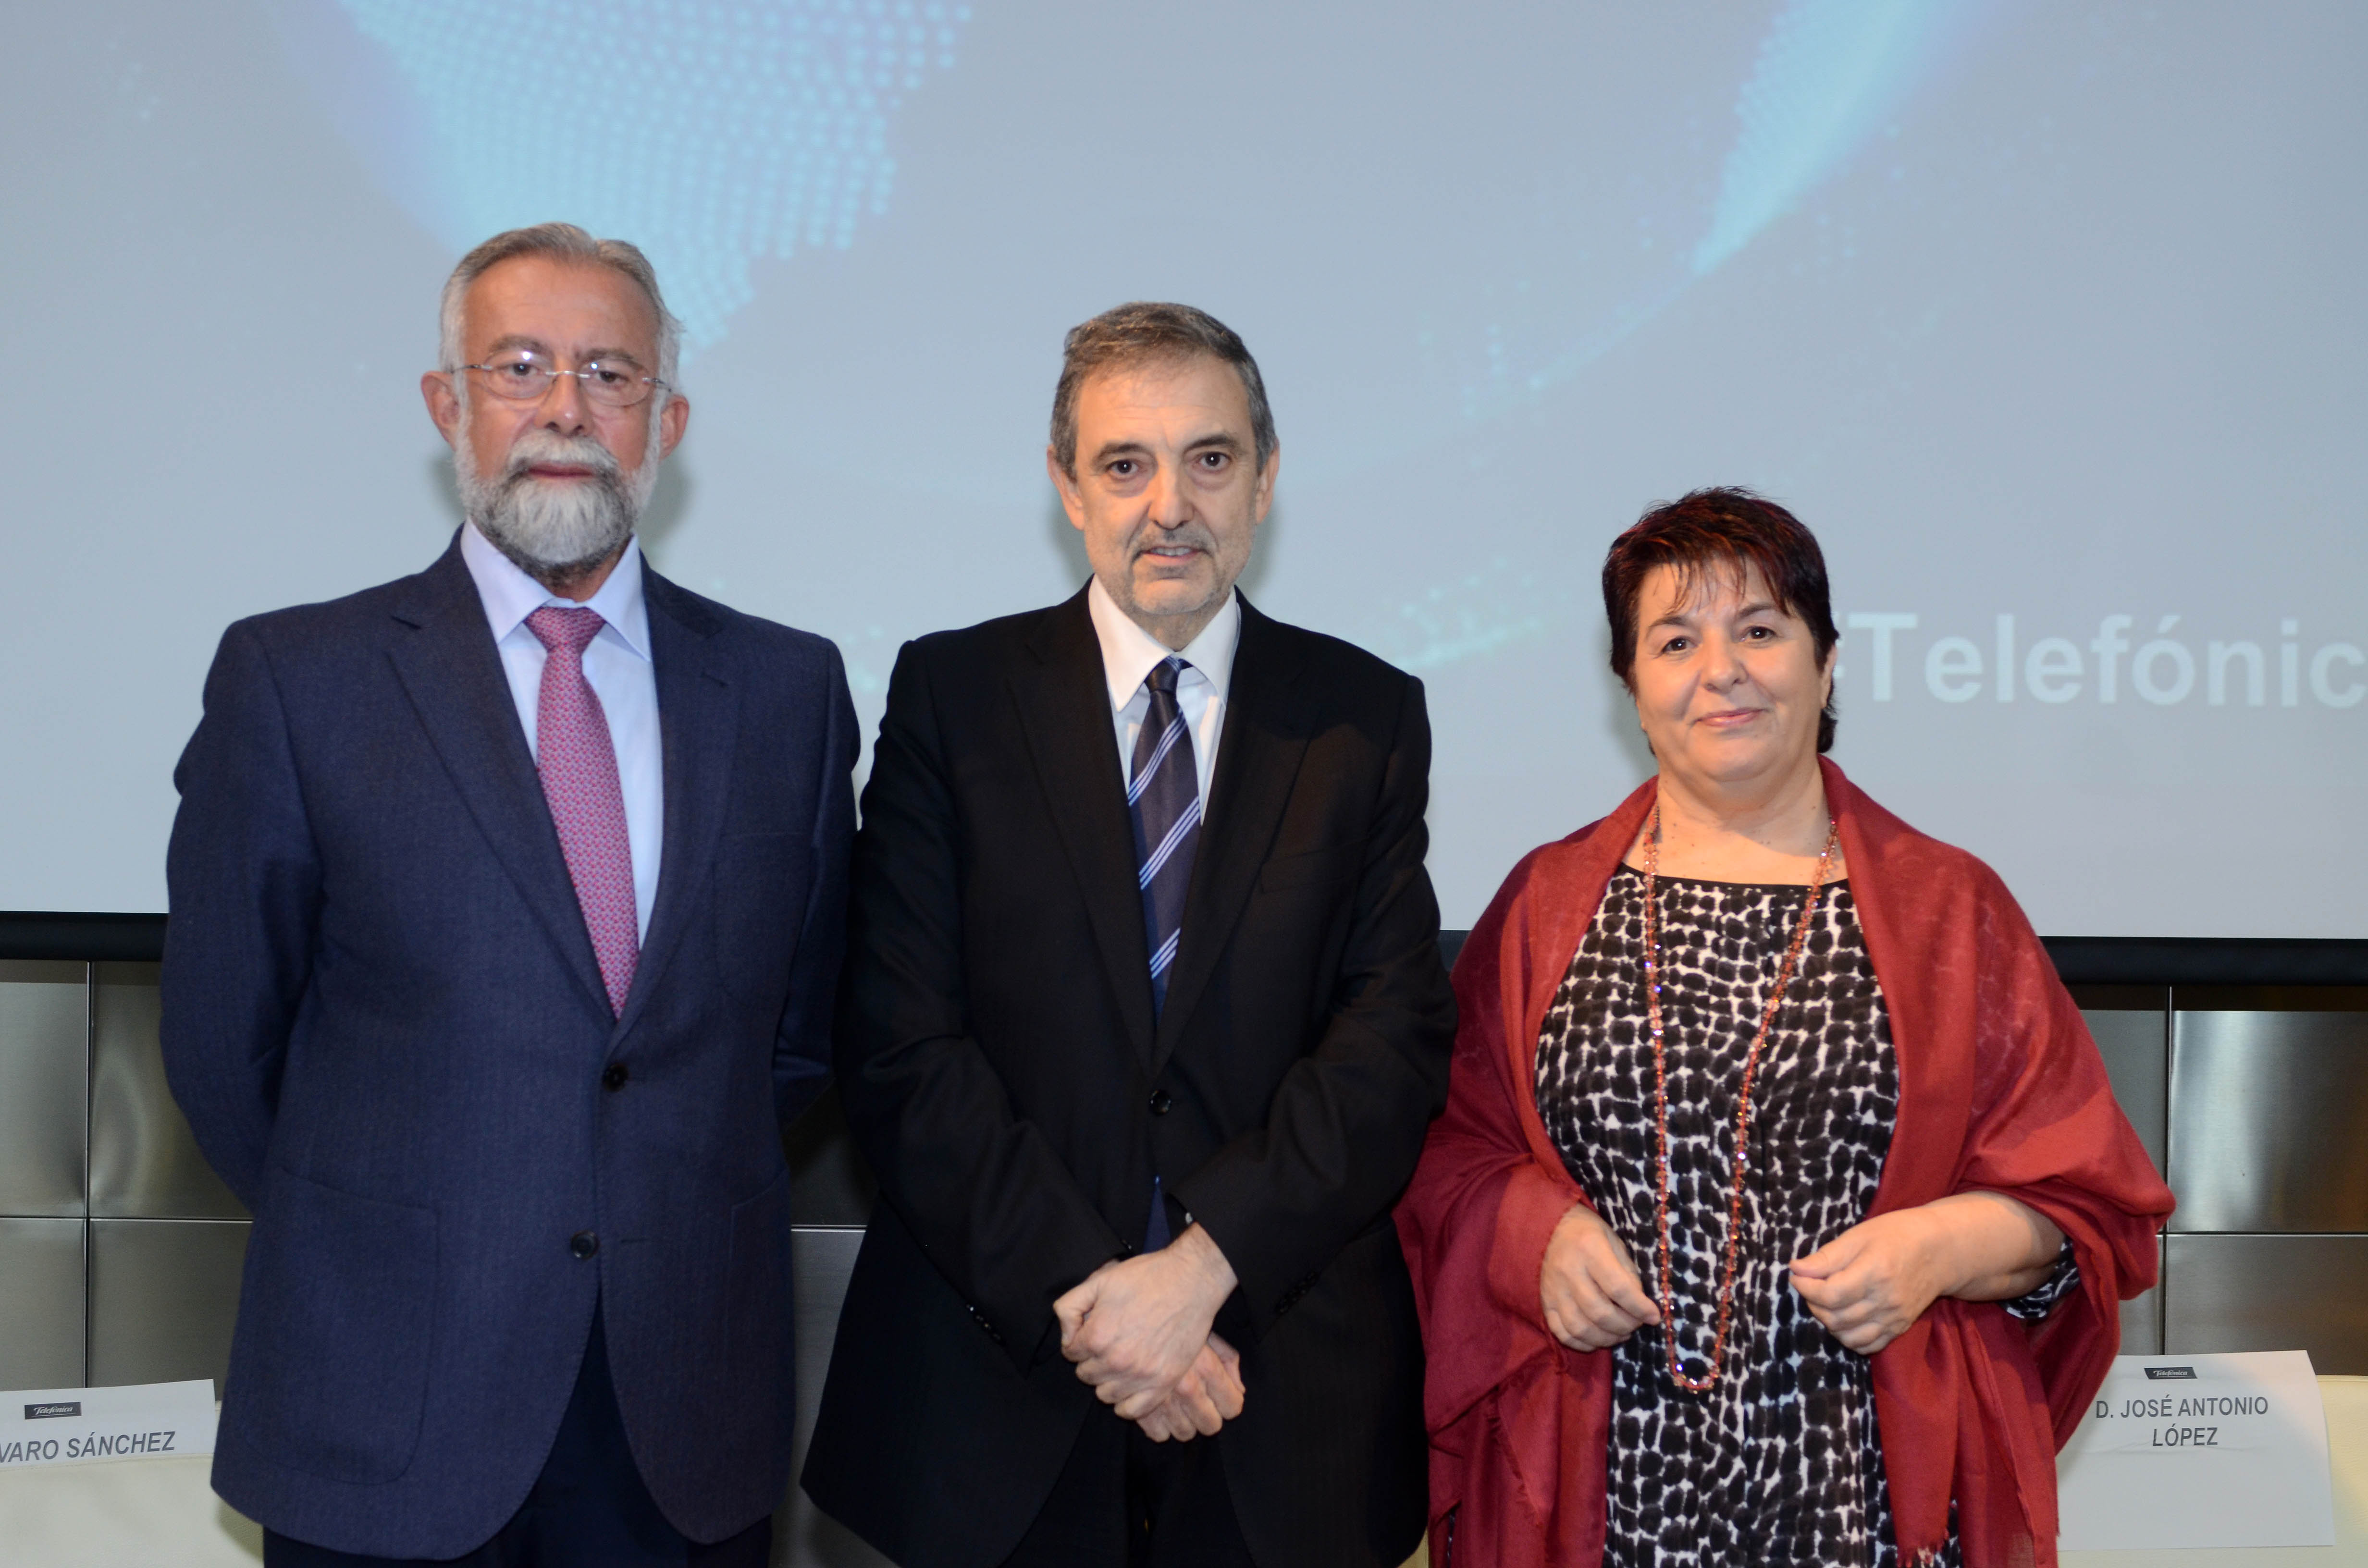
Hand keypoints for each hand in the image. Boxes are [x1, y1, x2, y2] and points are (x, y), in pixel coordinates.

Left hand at [1054, 1225, 1238, 1419]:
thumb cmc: (1147, 1277)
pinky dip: (1125, 1403)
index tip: (1093, 1331)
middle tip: (1108, 1343)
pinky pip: (1132, 1411)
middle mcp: (1116, 1361)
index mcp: (1098, 1336)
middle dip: (1091, 1359)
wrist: (1191, 1281)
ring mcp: (1141, 1376)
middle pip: (1086, 1375)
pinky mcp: (1163, 1383)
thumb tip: (1066, 1335)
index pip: (1070, 1353)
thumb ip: (1070, 1307)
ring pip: (1105, 1394)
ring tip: (1119, 1362)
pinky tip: (1128, 1385)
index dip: (1078, 1340)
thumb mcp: (1099, 1280)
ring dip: (1107, 1380)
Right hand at [1132, 1333, 1244, 1441]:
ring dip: (1184, 1422)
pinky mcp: (1138, 1408)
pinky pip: (1158, 1434)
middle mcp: (1187, 1388)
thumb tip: (1239, 1391)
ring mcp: (1162, 1400)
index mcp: (1207, 1368)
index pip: (1232, 1407)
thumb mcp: (1208, 1333)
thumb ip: (1229, 1360)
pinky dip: (1159, 1426)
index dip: (1229, 1402)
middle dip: (1208, 1416)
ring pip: (1185, 1433)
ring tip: (1177, 1403)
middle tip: (1199, 1403)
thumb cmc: (1174, 1322)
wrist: (1133, 1315)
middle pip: (1211, 1425)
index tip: (1221, 1397)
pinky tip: (1158, 1408)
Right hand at [1540, 1203, 1659, 1350]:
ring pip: (1580, 1328)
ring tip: (1620, 1333)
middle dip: (1625, 1325)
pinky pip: (1562, 1333)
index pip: (1618, 1288)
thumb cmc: (1590, 1234)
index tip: (1654, 1317)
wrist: (1550, 1228)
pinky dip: (1583, 1343)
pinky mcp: (1545, 1302)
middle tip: (1637, 1324)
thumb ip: (1628, 1274)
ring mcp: (1553, 1290)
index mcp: (1589, 1249)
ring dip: (1606, 1339)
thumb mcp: (1615, 1243)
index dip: (1639, 1308)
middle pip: (1599, 1312)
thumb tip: (1640, 1307)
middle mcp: (1568, 1271)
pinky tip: (1598, 1338)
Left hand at [1787, 1208, 1948, 1353]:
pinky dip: (1849, 1338)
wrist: (1940, 1250)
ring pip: (1848, 1337)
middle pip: (1835, 1318)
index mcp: (1875, 1273)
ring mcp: (1894, 1318)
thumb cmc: (1896, 1235)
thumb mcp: (1858, 1236)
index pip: (1830, 1295)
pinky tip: (1844, 1319)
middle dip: (1813, 1303)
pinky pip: (1867, 1346)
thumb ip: (1827, 1257)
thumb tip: (1796, 1269)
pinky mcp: (1900, 1328)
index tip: (1797, 1276)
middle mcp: (1886, 1301)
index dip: (1805, 1288)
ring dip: (1828, 1322)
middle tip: (1811, 1286)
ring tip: (1827, 1302)